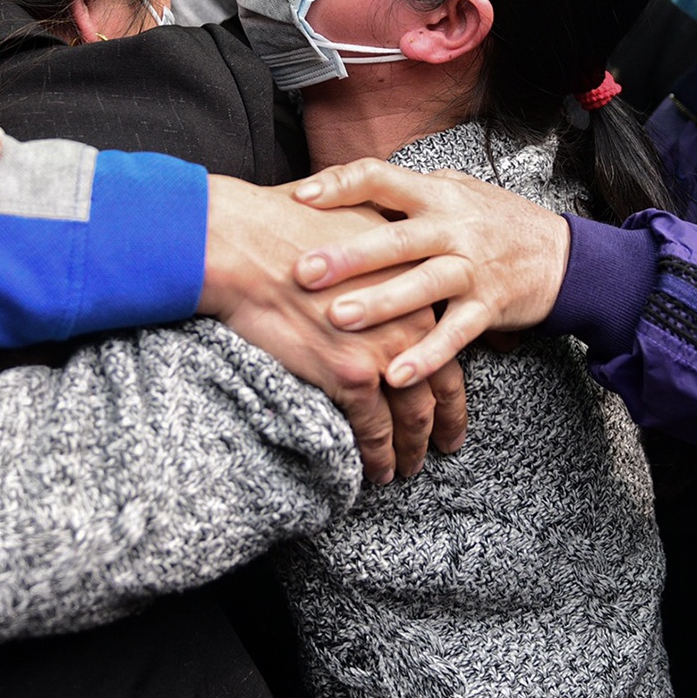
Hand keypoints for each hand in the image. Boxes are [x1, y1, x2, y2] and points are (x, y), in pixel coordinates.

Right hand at [201, 175, 465, 483]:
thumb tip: (381, 266)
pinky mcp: (351, 375)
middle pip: (441, 381)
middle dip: (443, 420)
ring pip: (412, 414)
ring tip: (408, 467)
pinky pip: (374, 429)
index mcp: (415, 281)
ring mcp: (385, 349)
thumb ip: (379, 254)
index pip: (446, 338)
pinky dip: (378, 456)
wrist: (245, 243)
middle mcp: (413, 318)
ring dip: (411, 447)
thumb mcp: (352, 226)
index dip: (450, 371)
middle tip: (445, 444)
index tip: (451, 395)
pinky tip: (378, 471)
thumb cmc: (284, 226)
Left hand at [287, 160, 570, 387]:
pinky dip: (428, 356)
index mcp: (436, 194)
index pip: (381, 178)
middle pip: (397, 239)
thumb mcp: (454, 190)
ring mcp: (472, 268)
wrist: (562, 253)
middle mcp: (453, 227)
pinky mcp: (489, 306)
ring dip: (381, 303)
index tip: (300, 197)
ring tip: (338, 319)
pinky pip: (455, 334)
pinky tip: (397, 375)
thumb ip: (404, 191)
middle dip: (348, 256)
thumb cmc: (494, 220)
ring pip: (424, 285)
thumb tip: (340, 186)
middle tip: (303, 271)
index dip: (340, 184)